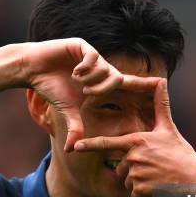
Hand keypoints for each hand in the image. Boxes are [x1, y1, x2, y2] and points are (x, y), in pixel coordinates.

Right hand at [21, 38, 160, 151]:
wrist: (33, 69)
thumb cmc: (51, 89)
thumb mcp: (66, 111)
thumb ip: (75, 128)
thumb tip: (70, 150)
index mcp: (101, 81)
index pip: (127, 83)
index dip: (143, 83)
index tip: (162, 83)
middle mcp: (100, 67)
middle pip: (117, 78)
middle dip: (104, 88)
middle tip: (87, 94)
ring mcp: (92, 56)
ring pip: (105, 69)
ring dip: (92, 80)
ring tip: (77, 82)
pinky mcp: (82, 46)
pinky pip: (93, 57)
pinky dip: (85, 68)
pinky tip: (75, 72)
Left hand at [73, 79, 195, 196]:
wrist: (195, 180)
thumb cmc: (182, 154)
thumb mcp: (169, 128)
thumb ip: (160, 105)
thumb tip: (161, 80)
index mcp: (137, 142)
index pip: (107, 144)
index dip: (89, 145)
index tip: (75, 147)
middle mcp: (133, 157)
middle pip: (120, 166)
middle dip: (132, 169)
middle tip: (154, 168)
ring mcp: (135, 175)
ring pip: (126, 180)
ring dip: (138, 182)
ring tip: (156, 177)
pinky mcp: (138, 191)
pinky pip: (132, 193)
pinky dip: (142, 193)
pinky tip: (156, 188)